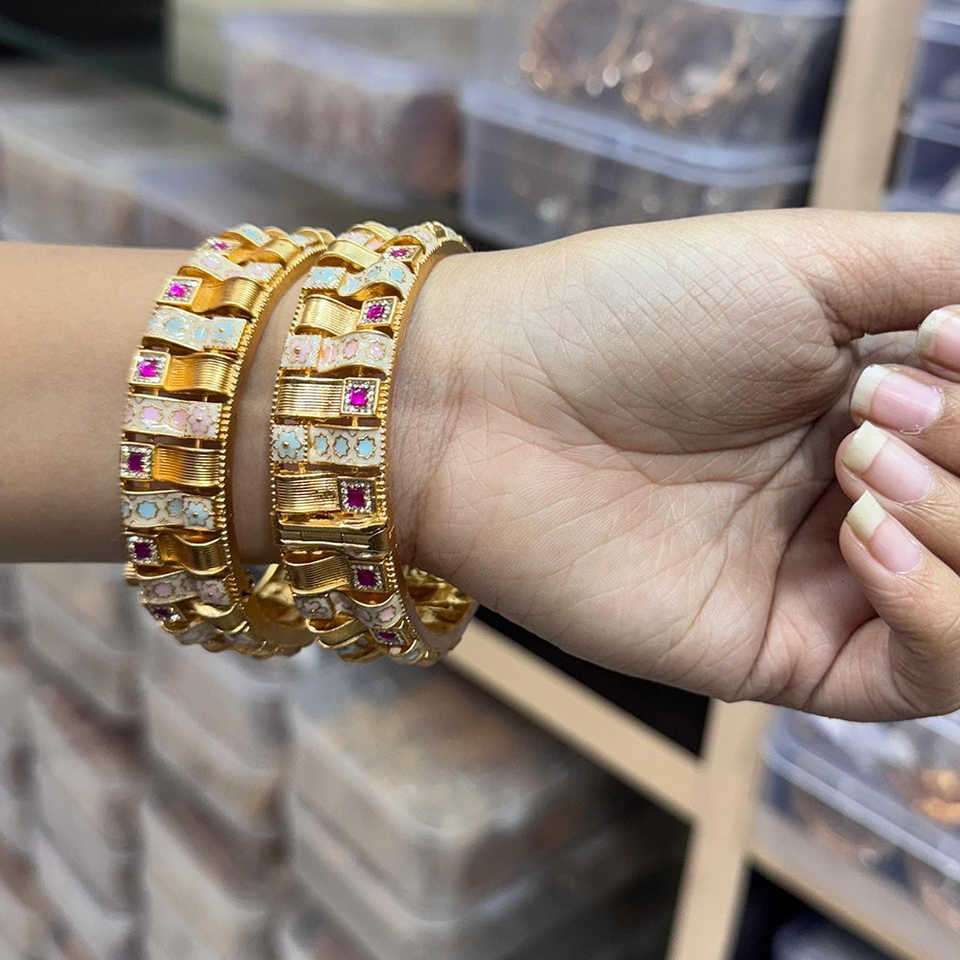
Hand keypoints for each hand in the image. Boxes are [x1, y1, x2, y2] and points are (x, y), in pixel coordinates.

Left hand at [397, 209, 959, 719]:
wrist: (490, 403)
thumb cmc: (633, 314)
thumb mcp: (810, 264)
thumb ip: (944, 277)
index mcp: (883, 400)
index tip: (929, 342)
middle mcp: (867, 493)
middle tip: (869, 404)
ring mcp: (829, 581)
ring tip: (862, 454)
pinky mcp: (781, 653)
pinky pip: (918, 675)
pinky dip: (939, 612)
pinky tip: (866, 532)